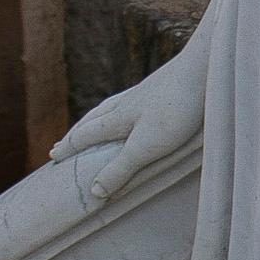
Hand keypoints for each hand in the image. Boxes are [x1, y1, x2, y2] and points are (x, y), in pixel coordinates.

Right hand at [50, 24, 210, 206]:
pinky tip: (134, 108)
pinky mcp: (164, 87)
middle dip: (76, 134)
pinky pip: (132, 101)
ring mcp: (145, 93)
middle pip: (93, 119)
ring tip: (89, 124)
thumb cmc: (176, 109)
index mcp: (118, 118)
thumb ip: (121, 168)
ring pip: (110, 108)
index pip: (86, 135)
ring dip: (94, 120)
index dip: (70, 148)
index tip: (53, 156)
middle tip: (61, 144)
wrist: (206, 68)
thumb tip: (93, 191)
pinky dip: (120, 109)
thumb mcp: (146, 146)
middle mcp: (126, 103)